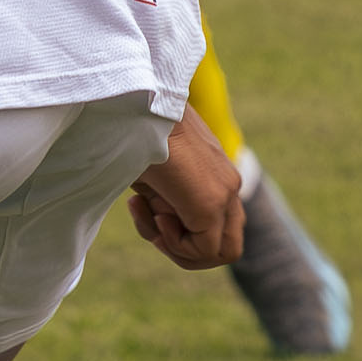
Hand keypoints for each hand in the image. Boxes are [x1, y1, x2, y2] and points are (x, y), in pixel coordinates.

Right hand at [126, 106, 246, 268]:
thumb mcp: (153, 174)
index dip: (179, 236)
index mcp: (217, 178)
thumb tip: (163, 221)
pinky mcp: (212, 202)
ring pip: (220, 254)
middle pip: (227, 247)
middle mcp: (229, 187)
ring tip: (152, 218)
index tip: (144, 207)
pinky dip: (174, 244)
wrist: (133, 106)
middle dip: (184, 250)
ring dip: (178, 248)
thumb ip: (167, 199)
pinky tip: (156, 215)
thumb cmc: (133, 133)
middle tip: (153, 223)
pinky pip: (203, 250)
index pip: (215, 230)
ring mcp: (225, 194)